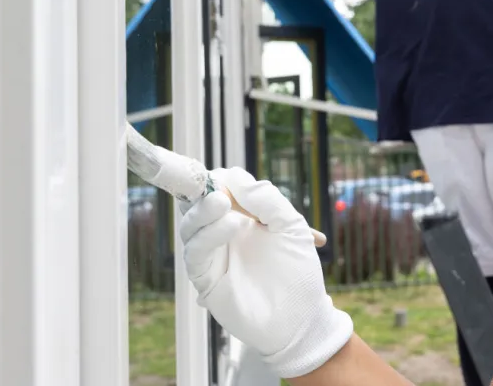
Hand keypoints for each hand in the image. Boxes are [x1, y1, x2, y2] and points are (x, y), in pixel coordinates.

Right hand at [178, 168, 352, 378]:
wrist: (302, 317)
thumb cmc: (299, 271)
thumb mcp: (291, 225)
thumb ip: (265, 198)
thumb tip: (231, 176)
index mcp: (242, 216)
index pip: (218, 188)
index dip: (217, 178)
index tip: (225, 176)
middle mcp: (222, 234)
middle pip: (195, 205)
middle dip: (200, 191)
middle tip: (219, 189)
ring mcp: (213, 255)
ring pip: (190, 226)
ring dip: (204, 211)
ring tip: (224, 203)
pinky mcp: (205, 279)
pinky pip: (194, 253)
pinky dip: (209, 235)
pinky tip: (234, 226)